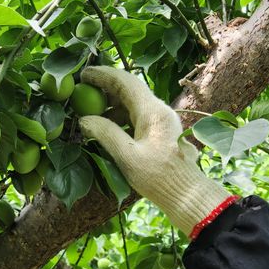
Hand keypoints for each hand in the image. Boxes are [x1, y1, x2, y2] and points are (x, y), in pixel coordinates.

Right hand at [78, 66, 230, 235]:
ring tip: (89, 111)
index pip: (125, 81)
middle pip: (129, 89)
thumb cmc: (159, 178)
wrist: (187, 194)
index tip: (83, 74)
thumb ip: (105, 134)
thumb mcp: (127, 157)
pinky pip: (137, 117)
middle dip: (105, 87)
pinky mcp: (161, 133)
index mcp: (153, 111)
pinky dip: (119, 117)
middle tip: (81, 89)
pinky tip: (106, 128)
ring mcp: (162, 121)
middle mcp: (159, 110)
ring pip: (133, 103)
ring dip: (111, 104)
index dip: (102, 75)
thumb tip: (84, 120)